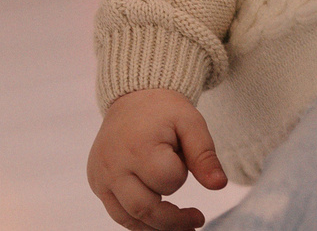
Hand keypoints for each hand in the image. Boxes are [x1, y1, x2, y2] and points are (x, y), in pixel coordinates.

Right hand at [86, 88, 225, 230]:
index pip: (167, 180)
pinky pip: (117, 213)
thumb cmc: (165, 111)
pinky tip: (159, 221)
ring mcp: (101, 177)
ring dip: (156, 227)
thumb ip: (205, 155)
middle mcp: (113, 166)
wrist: (133, 98)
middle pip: (143, 208)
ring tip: (182, 227)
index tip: (186, 162)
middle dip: (173, 221)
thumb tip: (219, 185)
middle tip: (197, 222)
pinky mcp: (97, 183)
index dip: (182, 175)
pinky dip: (138, 221)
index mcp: (138, 148)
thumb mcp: (191, 123)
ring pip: (128, 217)